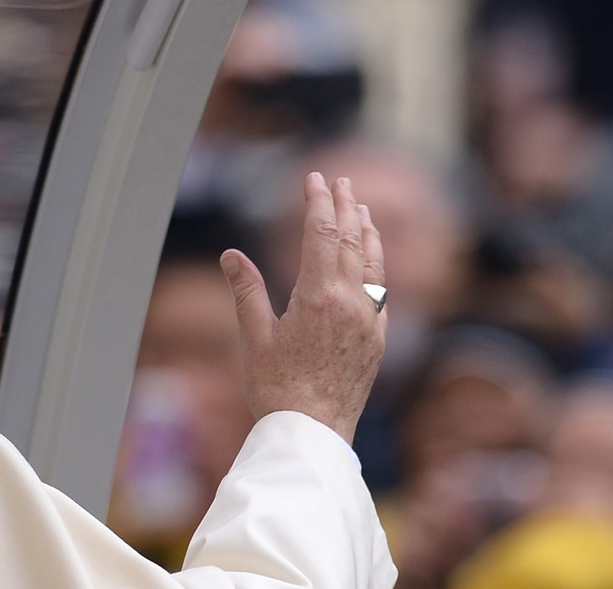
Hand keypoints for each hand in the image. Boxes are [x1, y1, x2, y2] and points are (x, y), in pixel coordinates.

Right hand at [220, 173, 386, 442]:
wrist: (313, 433)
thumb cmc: (276, 389)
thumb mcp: (254, 338)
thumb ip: (246, 291)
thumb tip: (231, 255)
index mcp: (317, 297)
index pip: (321, 234)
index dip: (318, 202)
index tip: (314, 178)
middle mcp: (349, 303)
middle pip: (349, 240)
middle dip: (344, 206)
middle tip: (339, 181)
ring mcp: (369, 321)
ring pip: (371, 263)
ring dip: (366, 231)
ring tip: (361, 208)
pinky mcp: (378, 340)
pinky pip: (382, 291)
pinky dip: (376, 265)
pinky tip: (371, 259)